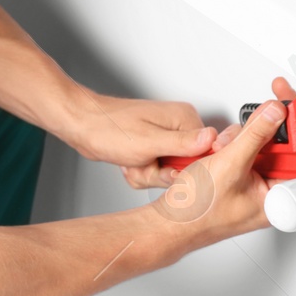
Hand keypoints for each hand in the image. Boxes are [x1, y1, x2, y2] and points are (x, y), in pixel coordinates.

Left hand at [57, 90, 217, 186]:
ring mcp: (167, 138)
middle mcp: (179, 127)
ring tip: (133, 162)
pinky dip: (142, 173)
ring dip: (148, 175)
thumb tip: (213, 138)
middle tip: (143, 164)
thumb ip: (182, 144)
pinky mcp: (155, 147)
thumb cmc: (108, 128)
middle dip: (161, 175)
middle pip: (187, 169)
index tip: (167, 171)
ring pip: (170, 174)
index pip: (207, 155)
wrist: (81, 126)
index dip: (186, 171)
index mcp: (184, 119)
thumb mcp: (148, 142)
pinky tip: (130, 163)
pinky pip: (157, 172)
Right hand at [149, 88, 290, 240]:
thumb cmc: (197, 213)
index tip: (295, 110)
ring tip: (221, 148)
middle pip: (279, 149)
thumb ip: (255, 135)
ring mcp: (250, 185)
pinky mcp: (235, 177)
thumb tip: (274, 114)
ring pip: (258, 147)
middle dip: (261, 132)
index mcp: (276, 198)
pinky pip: (241, 152)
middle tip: (258, 116)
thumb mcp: (229, 166)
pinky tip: (216, 151)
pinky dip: (229, 145)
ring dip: (239, 139)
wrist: (169, 221)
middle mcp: (266, 193)